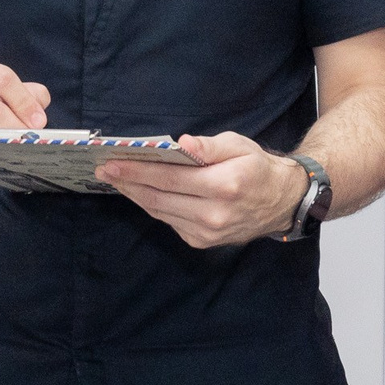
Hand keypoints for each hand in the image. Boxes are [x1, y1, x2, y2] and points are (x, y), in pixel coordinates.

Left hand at [96, 132, 306, 248]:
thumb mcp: (238, 146)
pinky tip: (139, 192)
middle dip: (127, 183)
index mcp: (224, 186)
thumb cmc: (257, 168)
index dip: (137, 171)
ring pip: (159, 212)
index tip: (112, 162)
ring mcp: (206, 232)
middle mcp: (213, 214)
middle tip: (103, 170)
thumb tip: (181, 143)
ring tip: (116, 179)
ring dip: (135, 195)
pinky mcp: (201, 241)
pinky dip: (152, 205)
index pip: (169, 178)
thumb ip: (208, 146)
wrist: (281, 202)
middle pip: (158, 198)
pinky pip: (169, 220)